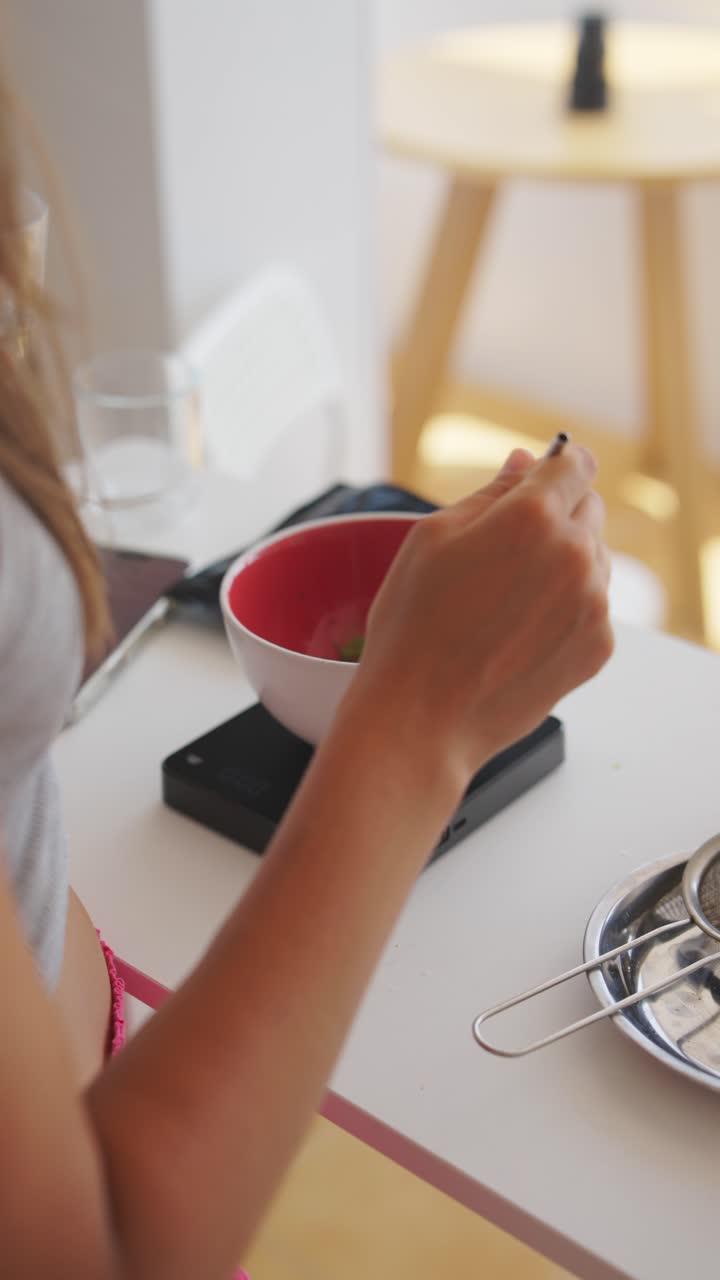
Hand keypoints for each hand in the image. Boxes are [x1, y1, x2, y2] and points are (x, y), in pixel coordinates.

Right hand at [354, 446, 612, 780]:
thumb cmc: (413, 629)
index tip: (544, 476)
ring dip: (561, 565)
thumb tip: (525, 462)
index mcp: (533, 516)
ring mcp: (594, 604)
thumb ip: (491, 492)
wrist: (421, 719)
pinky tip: (517, 632)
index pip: (575, 463)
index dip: (556, 465)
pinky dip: (565, 610)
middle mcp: (575, 555)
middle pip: (588, 508)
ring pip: (593, 559)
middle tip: (502, 554)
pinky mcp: (598, 646)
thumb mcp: (432, 538)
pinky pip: (592, 607)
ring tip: (504, 601)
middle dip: (554, 517)